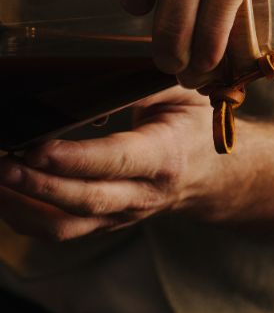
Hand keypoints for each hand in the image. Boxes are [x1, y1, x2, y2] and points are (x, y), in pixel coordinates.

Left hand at [0, 88, 220, 241]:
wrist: (213, 176)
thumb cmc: (193, 128)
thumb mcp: (181, 95)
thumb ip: (141, 86)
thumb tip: (91, 81)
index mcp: (165, 157)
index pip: (117, 161)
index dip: (75, 159)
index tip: (37, 148)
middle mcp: (143, 193)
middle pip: (86, 200)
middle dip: (37, 185)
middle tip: (0, 165)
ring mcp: (122, 215)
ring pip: (65, 226)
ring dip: (21, 208)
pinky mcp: (104, 224)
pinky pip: (58, 230)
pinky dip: (22, 216)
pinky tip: (4, 193)